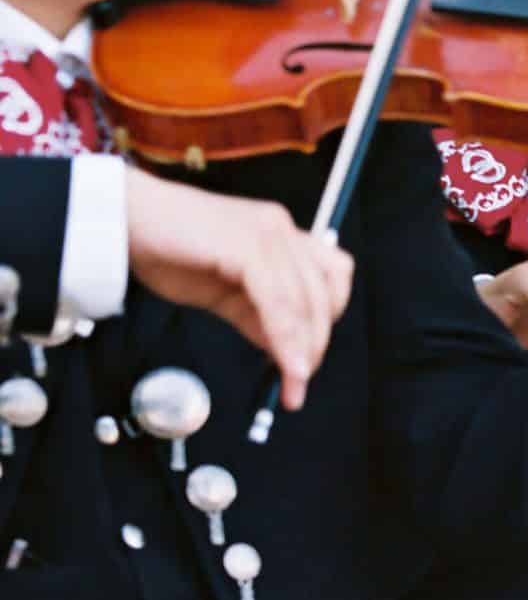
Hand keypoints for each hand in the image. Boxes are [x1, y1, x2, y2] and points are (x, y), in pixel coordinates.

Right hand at [127, 168, 354, 411]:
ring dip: (302, 348)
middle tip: (300, 382)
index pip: (330, 280)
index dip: (324, 323)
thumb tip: (282, 349)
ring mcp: (269, 235)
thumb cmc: (167, 249)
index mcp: (282, 236)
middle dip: (315, 344)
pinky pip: (277, 301)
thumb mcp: (221, 291)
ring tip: (294, 381)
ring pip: (303, 301)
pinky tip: (282, 364)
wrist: (124, 218)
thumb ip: (255, 314)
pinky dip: (284, 336)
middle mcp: (282, 230)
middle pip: (322, 295)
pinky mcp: (249, 246)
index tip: (307, 362)